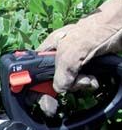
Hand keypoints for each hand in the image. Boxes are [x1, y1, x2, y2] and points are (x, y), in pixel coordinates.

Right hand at [37, 0, 121, 116]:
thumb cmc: (96, 31)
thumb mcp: (71, 53)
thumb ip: (60, 74)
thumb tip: (59, 90)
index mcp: (49, 48)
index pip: (33, 71)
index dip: (35, 86)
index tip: (44, 98)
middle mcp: (58, 56)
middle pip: (50, 81)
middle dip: (63, 87)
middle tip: (75, 85)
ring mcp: (73, 62)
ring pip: (67, 83)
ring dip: (78, 86)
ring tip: (89, 79)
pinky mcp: (86, 66)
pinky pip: (80, 82)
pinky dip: (87, 84)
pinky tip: (93, 80)